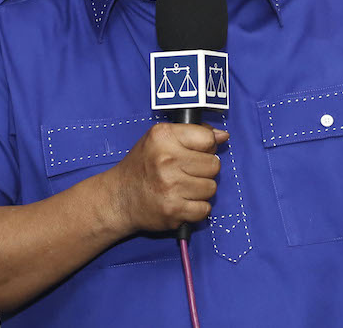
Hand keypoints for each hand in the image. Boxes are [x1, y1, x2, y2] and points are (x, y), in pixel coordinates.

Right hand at [105, 122, 227, 233]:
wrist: (119, 198)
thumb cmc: (142, 166)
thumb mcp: (160, 139)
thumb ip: (192, 133)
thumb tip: (223, 136)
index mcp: (163, 137)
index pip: (208, 139)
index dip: (206, 147)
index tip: (195, 152)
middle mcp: (166, 160)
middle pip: (214, 165)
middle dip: (204, 170)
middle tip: (186, 172)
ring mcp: (170, 186)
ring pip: (211, 188)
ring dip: (200, 190)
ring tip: (183, 187)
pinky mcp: (173, 210)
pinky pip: (204, 209)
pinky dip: (196, 208)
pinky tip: (182, 202)